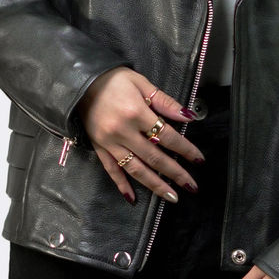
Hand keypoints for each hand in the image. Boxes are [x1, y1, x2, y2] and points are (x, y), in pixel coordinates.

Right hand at [75, 67, 204, 203]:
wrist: (80, 81)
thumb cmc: (114, 79)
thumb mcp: (142, 82)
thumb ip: (164, 101)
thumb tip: (187, 116)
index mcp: (136, 113)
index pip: (166, 136)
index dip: (185, 149)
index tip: (198, 160)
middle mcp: (123, 132)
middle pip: (154, 157)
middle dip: (175, 173)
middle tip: (191, 186)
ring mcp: (109, 143)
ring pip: (135, 169)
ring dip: (155, 185)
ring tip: (171, 197)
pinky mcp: (98, 148)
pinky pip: (111, 170)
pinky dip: (122, 185)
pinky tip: (132, 198)